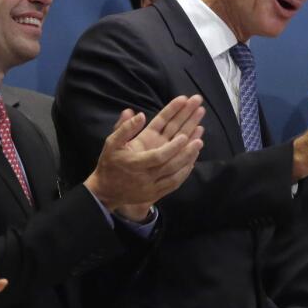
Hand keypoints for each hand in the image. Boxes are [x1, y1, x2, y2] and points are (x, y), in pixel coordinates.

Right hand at [84, 95, 204, 217]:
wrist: (106, 191)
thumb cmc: (109, 164)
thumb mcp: (111, 144)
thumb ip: (124, 128)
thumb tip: (139, 114)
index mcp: (136, 162)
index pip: (159, 156)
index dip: (173, 147)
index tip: (184, 136)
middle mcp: (146, 176)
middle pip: (172, 162)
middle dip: (187, 146)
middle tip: (200, 129)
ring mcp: (153, 186)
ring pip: (176, 173)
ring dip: (189, 158)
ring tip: (200, 141)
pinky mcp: (156, 193)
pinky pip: (174, 183)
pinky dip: (185, 172)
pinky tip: (193, 159)